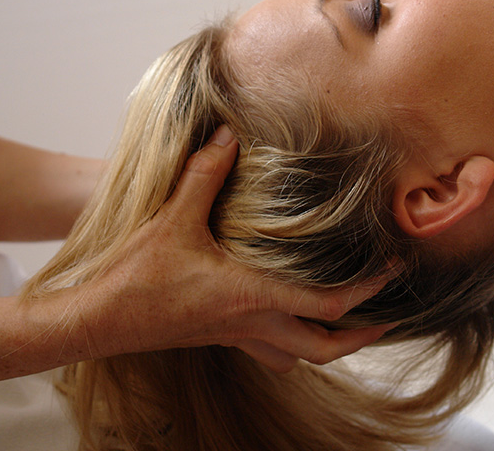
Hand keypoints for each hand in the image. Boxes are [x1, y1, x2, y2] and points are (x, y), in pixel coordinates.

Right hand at [91, 125, 391, 371]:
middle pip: (326, 348)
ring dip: (330, 345)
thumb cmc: (136, 277)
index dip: (369, 289)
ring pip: (300, 358)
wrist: (99, 320)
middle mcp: (253, 323)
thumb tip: (226, 135)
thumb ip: (203, 174)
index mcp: (252, 296)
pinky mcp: (221, 337)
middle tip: (387, 316)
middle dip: (362, 335)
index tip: (395, 269)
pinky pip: (271, 352)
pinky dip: (293, 344)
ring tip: (349, 323)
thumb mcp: (172, 219)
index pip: (330, 303)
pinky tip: (290, 320)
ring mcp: (237, 336)